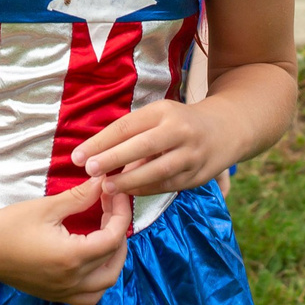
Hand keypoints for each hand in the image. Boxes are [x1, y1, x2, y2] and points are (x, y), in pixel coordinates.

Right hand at [0, 177, 132, 304]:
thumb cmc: (8, 224)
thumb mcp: (46, 207)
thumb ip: (80, 197)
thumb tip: (103, 181)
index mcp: (72, 257)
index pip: (114, 238)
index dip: (121, 214)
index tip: (116, 195)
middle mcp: (71, 280)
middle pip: (114, 262)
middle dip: (120, 235)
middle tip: (112, 211)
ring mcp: (62, 292)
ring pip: (104, 285)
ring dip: (113, 262)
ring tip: (106, 236)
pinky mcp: (53, 295)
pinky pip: (88, 296)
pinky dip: (98, 281)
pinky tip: (91, 260)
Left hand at [75, 100, 229, 195]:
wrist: (227, 128)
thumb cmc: (179, 122)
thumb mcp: (158, 116)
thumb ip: (133, 133)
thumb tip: (96, 153)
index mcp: (163, 111)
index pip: (126, 126)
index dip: (100, 142)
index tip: (77, 155)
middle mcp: (179, 130)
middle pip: (141, 146)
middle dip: (112, 159)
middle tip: (88, 170)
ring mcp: (191, 154)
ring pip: (156, 170)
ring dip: (129, 181)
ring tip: (106, 187)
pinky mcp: (198, 175)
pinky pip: (168, 185)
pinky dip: (146, 189)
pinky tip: (129, 193)